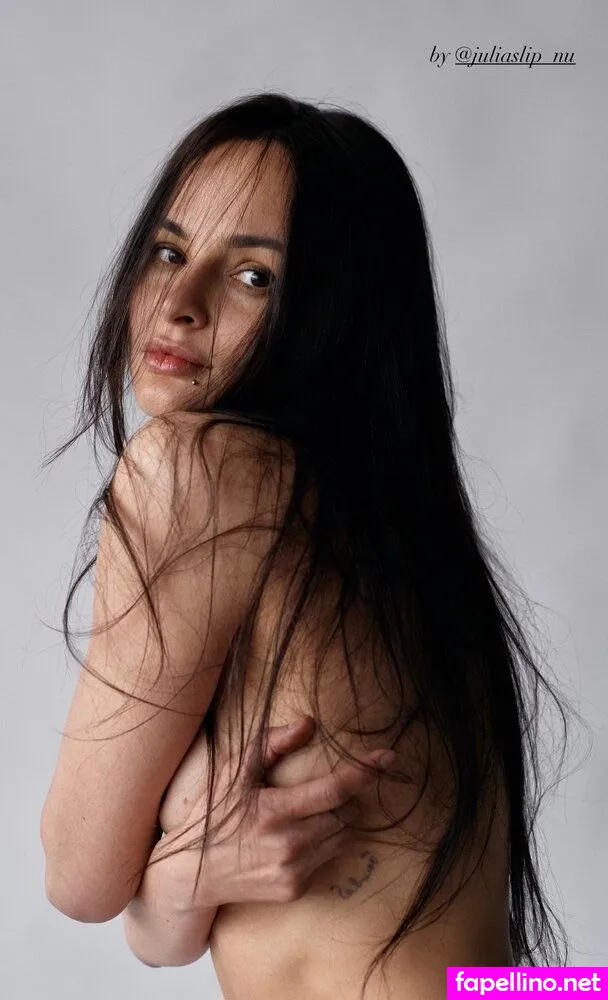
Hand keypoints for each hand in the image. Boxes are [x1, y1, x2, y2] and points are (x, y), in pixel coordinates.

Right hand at [149, 716, 394, 908]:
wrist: (189, 874)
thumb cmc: (212, 813)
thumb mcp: (234, 771)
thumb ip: (272, 743)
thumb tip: (309, 723)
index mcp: (273, 812)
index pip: (333, 789)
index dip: (364, 771)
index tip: (388, 757)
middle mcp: (288, 846)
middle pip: (345, 814)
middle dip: (347, 796)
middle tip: (330, 787)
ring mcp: (293, 871)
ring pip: (343, 838)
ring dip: (341, 819)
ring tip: (316, 809)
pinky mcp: (294, 889)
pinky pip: (330, 858)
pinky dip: (327, 842)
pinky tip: (302, 834)